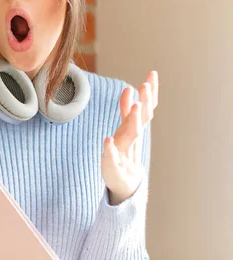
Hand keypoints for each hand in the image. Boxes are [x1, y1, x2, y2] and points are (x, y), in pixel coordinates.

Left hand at [101, 71, 158, 204]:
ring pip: (131, 135)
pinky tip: (107, 141)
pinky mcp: (114, 166)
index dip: (149, 92)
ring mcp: (124, 152)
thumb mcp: (125, 130)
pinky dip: (110, 149)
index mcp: (134, 129)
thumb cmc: (125, 155)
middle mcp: (131, 139)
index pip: (145, 108)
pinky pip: (112, 156)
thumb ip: (126, 110)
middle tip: (145, 84)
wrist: (124, 185)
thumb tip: (128, 88)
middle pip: (141, 118)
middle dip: (144, 101)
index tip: (151, 74)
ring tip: (135, 106)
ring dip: (133, 120)